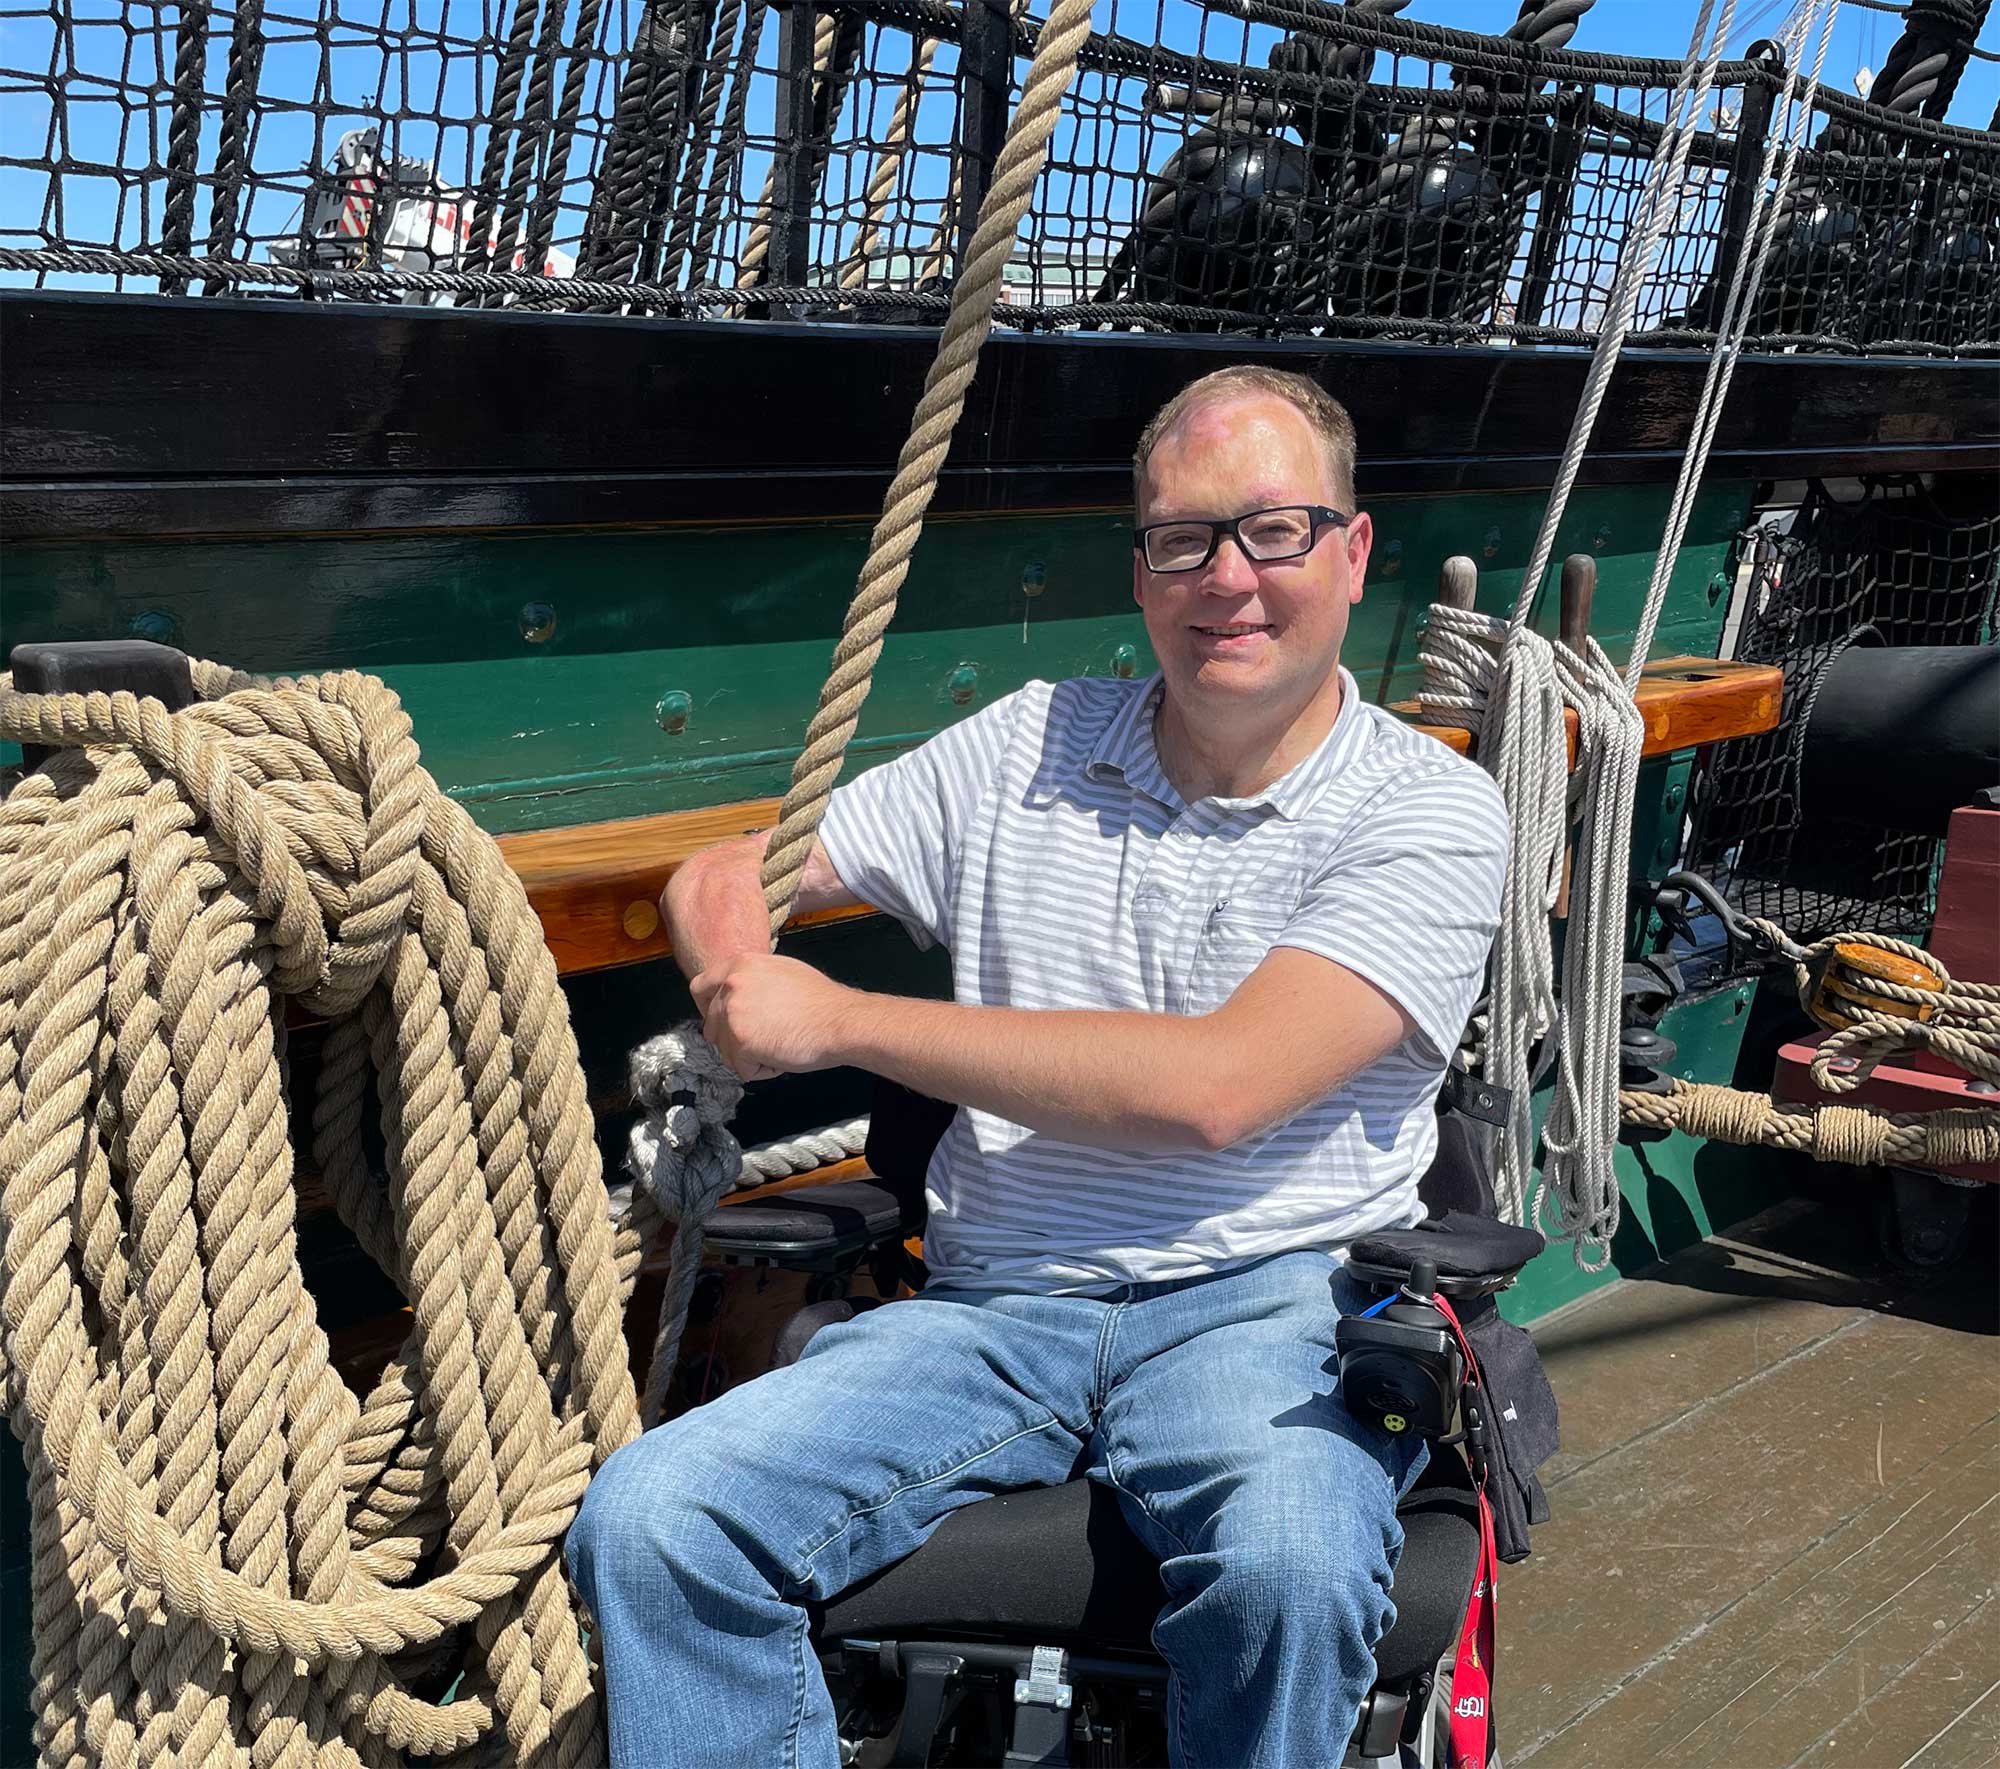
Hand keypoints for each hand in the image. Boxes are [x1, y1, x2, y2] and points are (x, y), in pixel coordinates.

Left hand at [688, 952, 860, 1082]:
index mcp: (740, 965)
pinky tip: (782, 1054)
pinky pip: (741, 1068)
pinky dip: (761, 1070)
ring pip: (725, 1051)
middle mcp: (731, 986)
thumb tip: (735, 995)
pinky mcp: (741, 1041)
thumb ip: (751, 980)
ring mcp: (733, 1013)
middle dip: (734, 1040)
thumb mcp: (780, 972)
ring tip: (780, 1043)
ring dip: (750, 1056)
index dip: (708, 1009)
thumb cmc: (820, 1001)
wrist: (839, 1021)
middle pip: (711, 1026)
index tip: (723, 1021)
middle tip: (764, 1040)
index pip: (700, 988)